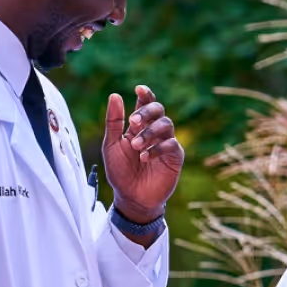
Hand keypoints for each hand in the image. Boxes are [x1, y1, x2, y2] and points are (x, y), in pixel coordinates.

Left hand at [102, 85, 182, 222]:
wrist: (131, 198)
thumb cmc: (120, 172)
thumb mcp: (111, 146)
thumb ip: (113, 122)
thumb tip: (116, 95)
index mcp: (138, 126)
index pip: (145, 104)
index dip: (145, 94)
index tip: (139, 88)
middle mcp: (154, 132)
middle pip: (159, 110)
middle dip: (147, 111)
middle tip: (133, 120)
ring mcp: (166, 143)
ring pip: (166, 124)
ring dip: (149, 133)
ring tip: (136, 146)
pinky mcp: (175, 157)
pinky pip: (172, 145)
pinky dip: (158, 148)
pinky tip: (145, 158)